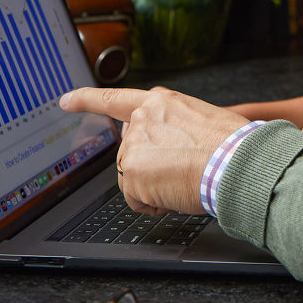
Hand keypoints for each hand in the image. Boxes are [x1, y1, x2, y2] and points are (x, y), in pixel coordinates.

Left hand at [60, 86, 249, 214]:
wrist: (236, 162)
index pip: (115, 99)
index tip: (67, 100)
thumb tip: (169, 149)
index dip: (87, 99)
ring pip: (133, 178)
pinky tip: (175, 194)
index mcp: (162, 103)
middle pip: (130, 152)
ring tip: (185, 180)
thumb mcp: (202, 121)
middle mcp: (143, 118)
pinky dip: (154, 203)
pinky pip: (136, 199)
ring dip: (154, 187)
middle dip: (148, 168)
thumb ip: (174, 127)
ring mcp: (134, 145)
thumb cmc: (231, 146)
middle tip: (181, 171)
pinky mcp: (130, 172)